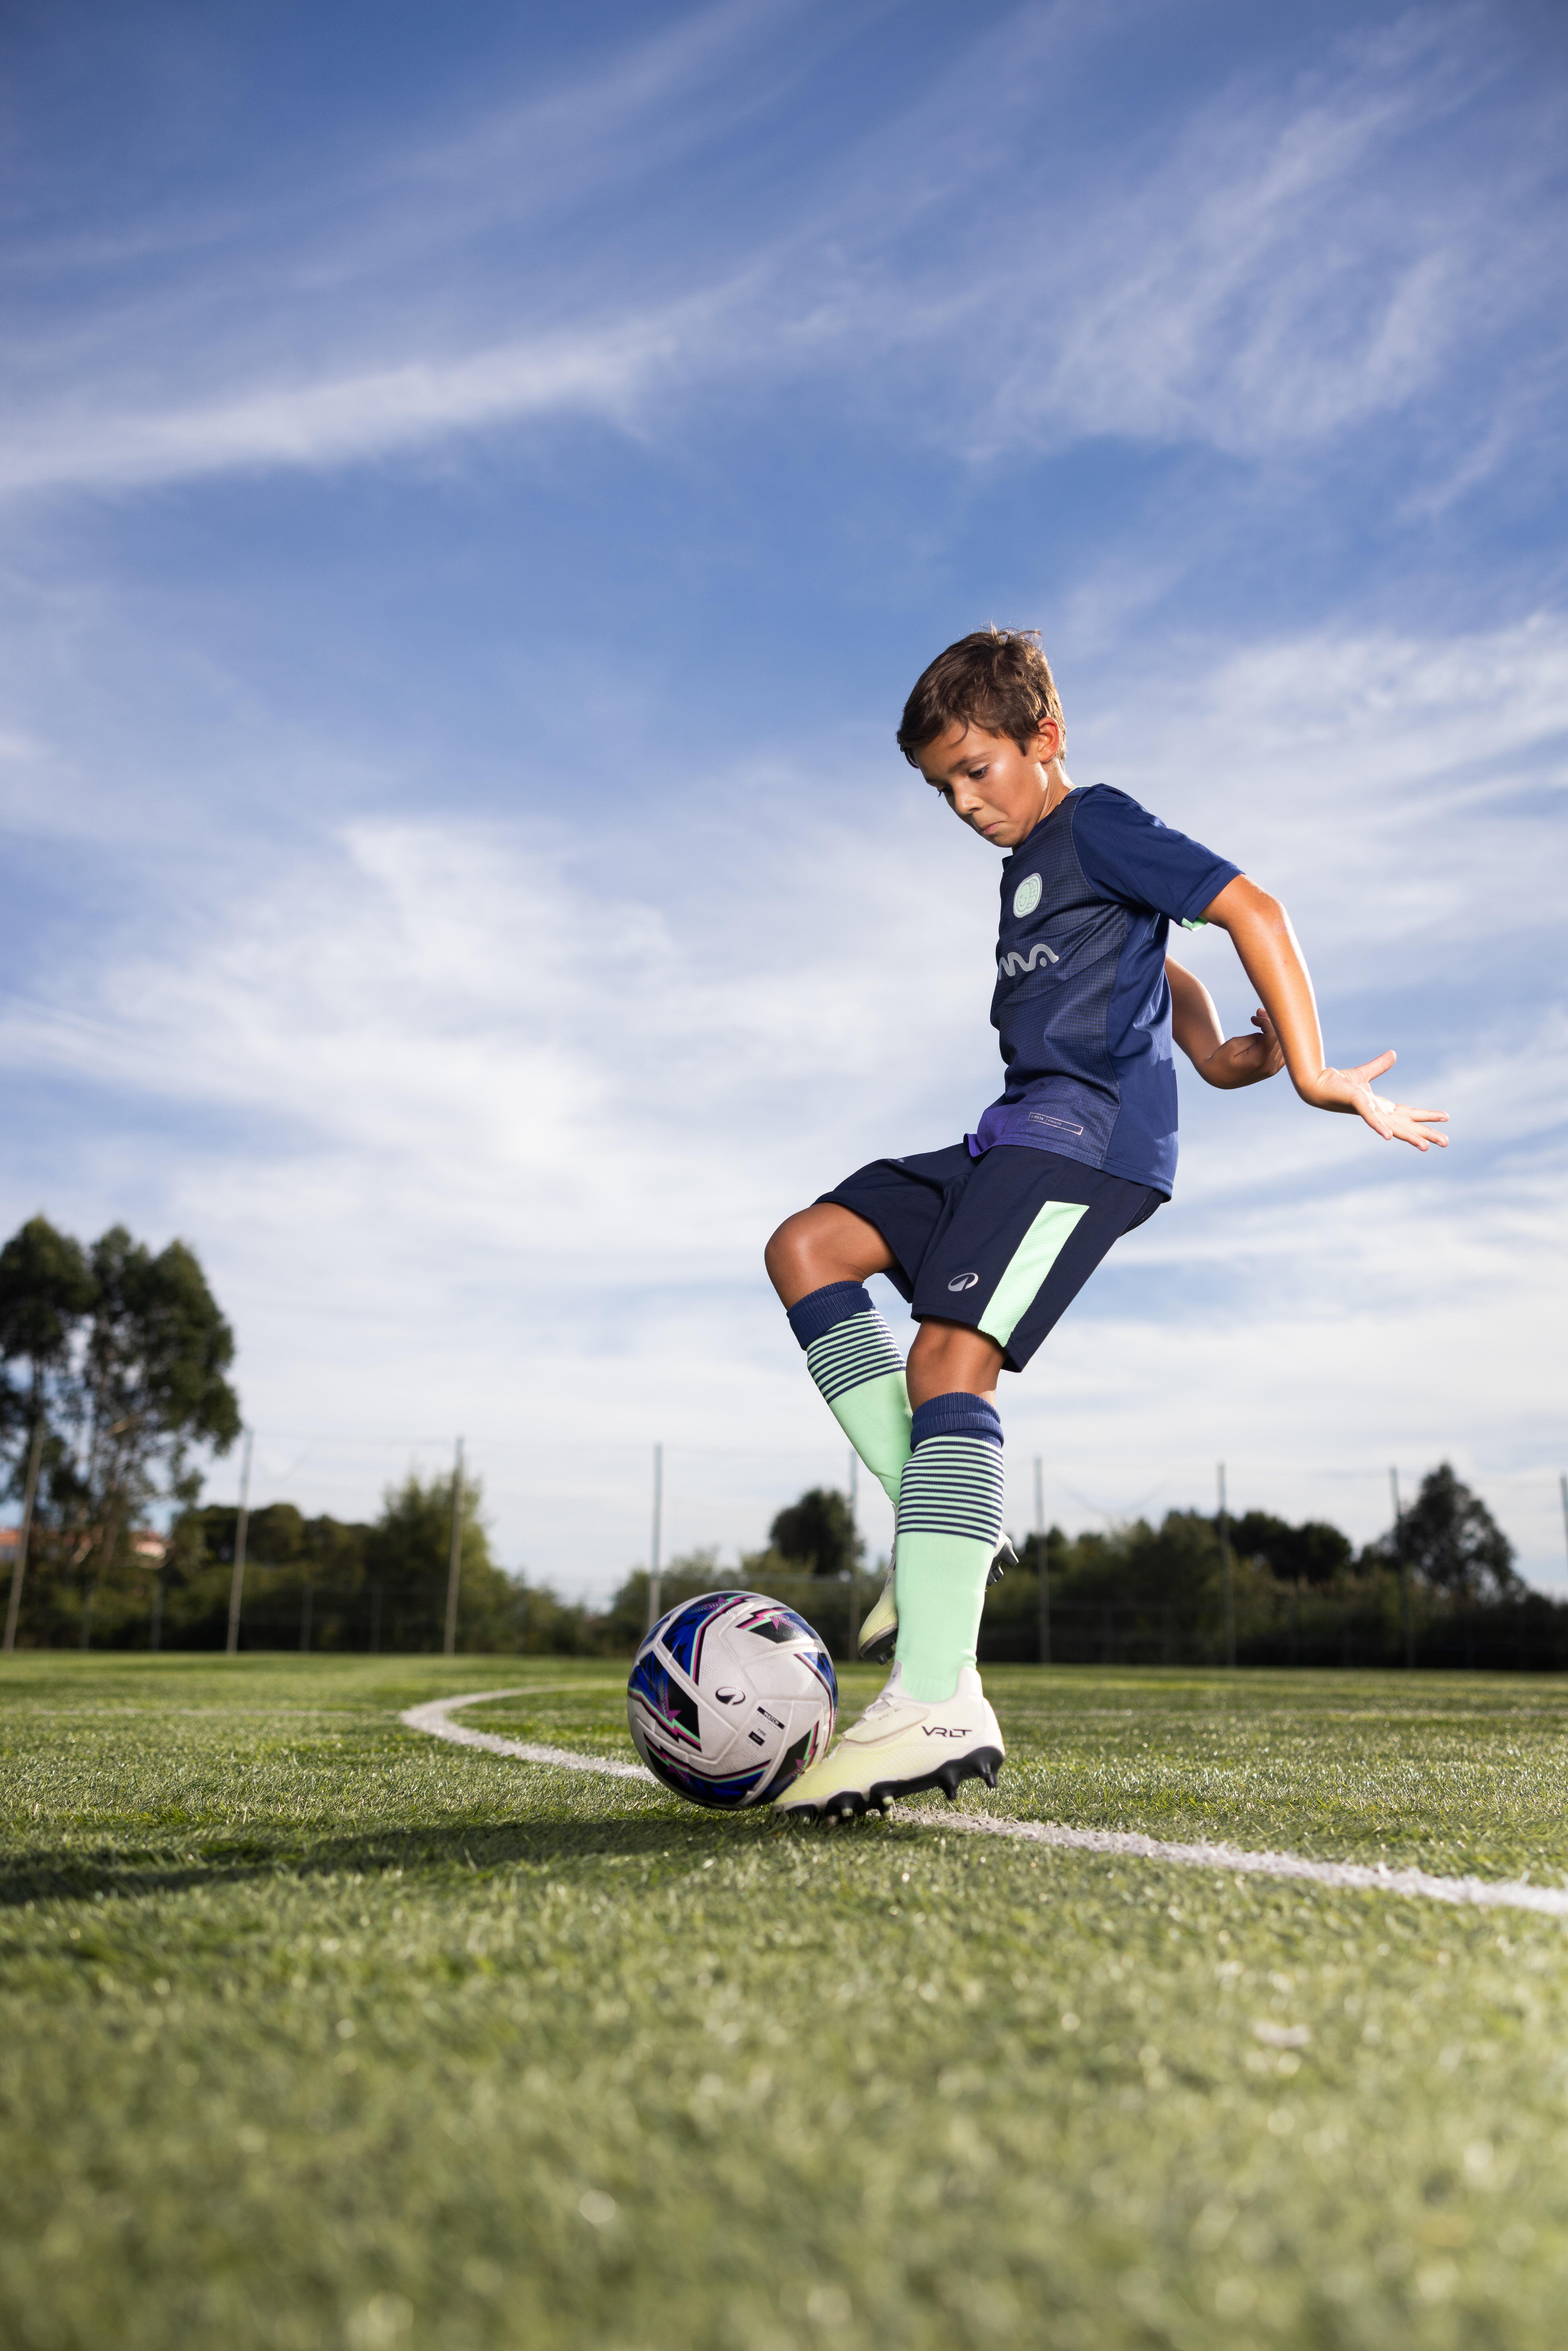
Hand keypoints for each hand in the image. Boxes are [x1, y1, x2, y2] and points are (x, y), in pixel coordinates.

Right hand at [1198, 1008, 1285, 1088]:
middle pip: (1280, 1038)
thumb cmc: (1221, 1060)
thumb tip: (1267, 1032)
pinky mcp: (1273, 1069)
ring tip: (1261, 1021)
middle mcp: (1269, 1067)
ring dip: (1275, 1029)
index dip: (1266, 1021)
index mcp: (1258, 1061)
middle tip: (1258, 1012)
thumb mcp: (1232, 1045)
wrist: (1218, 1078)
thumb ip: (1253, 1037)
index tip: (1253, 1018)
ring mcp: (1272, 1070)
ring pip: (1284, 1043)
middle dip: (1270, 1022)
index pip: (1273, 1035)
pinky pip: (1283, 1051)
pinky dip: (1278, 1040)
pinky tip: (1267, 1033)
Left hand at [1299, 1049, 1449, 1149]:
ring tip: (1426, 1147)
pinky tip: (1388, 1137)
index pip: (1410, 1114)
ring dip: (1410, 1137)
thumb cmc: (1337, 1082)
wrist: (1317, 1082)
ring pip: (1393, 1127)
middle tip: (1446, 1142)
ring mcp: (1368, 1111)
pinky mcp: (1358, 1104)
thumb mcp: (1364, 1073)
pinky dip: (1379, 1127)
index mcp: (1382, 1107)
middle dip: (1427, 1133)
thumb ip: (1380, 1066)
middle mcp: (1378, 1113)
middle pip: (1407, 1125)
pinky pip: (1370, 1118)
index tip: (1446, 1117)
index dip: (1427, 1115)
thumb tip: (1393, 1054)